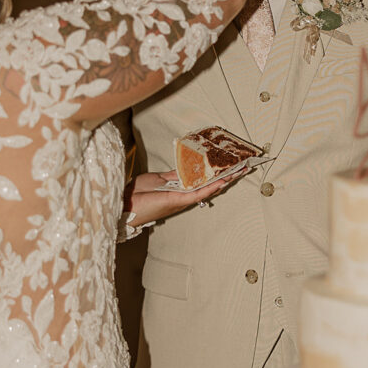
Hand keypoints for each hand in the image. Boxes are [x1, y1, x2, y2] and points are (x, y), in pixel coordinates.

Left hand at [122, 167, 245, 232]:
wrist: (124, 204)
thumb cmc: (137, 193)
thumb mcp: (157, 179)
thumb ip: (172, 175)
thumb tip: (185, 168)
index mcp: (179, 188)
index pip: (202, 179)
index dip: (216, 172)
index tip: (228, 163)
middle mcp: (184, 195)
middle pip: (209, 184)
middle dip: (226, 175)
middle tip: (242, 166)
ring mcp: (183, 198)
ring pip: (208, 188)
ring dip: (224, 180)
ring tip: (239, 172)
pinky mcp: (179, 200)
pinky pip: (199, 193)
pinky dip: (211, 187)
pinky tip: (223, 181)